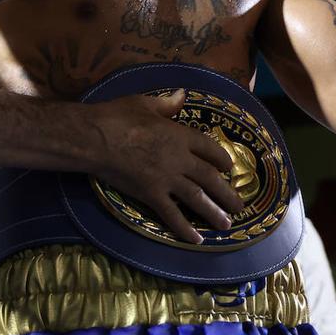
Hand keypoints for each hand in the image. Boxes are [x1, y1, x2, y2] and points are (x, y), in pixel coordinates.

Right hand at [86, 89, 245, 243]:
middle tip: (240, 206)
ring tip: (227, 224)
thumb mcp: (144, 103)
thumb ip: (167, 103)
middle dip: (227, 193)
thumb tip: (183, 94)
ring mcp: (166, 178)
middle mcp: (179, 158)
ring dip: (214, 212)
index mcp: (179, 135)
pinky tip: (196, 240)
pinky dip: (185, 228)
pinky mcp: (151, 194)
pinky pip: (171, 214)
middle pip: (209, 177)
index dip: (221, 158)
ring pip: (197, 198)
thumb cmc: (117, 116)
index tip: (229, 167)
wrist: (95, 139)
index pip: (209, 148)